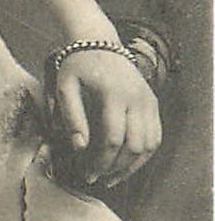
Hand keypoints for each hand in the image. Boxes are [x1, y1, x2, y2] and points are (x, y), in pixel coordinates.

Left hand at [52, 49, 161, 186]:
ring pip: (149, 145)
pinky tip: (125, 165)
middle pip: (133, 145)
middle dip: (114, 168)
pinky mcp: (153, 104)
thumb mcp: (65, 87)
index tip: (86, 174)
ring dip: (131, 166)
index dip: (100, 162)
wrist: (99, 42)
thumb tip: (80, 148)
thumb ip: (71, 117)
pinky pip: (155, 137)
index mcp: (113, 94)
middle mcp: (137, 98)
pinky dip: (143, 155)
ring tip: (110, 177)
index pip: (112, 138)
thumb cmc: (77, 67)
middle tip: (95, 177)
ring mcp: (149, 101)